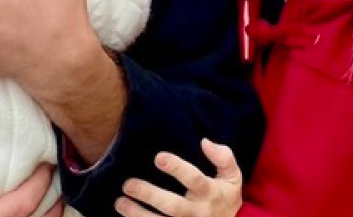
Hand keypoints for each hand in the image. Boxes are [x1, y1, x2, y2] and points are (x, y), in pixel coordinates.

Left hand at [116, 139, 242, 216]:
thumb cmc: (226, 196)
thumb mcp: (232, 176)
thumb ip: (223, 157)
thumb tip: (205, 142)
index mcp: (210, 193)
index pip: (194, 180)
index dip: (178, 169)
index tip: (158, 157)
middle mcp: (197, 212)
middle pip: (173, 206)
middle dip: (150, 195)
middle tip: (128, 184)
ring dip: (138, 215)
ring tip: (119, 203)